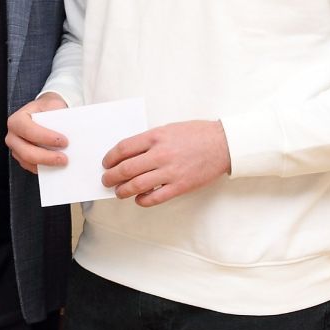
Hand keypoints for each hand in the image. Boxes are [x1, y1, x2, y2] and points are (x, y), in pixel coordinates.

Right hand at [6, 92, 68, 173]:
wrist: (44, 112)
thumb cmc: (47, 109)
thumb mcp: (53, 106)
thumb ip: (58, 117)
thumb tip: (70, 131)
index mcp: (17, 120)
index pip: (28, 130)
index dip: (46, 137)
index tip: (63, 141)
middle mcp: (13, 136)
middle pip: (26, 152)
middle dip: (47, 157)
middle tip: (64, 158)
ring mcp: (16, 149)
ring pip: (29, 162)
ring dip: (47, 164)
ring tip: (62, 162)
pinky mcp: (22, 158)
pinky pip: (32, 167)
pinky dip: (45, 168)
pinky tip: (57, 165)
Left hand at [102, 120, 230, 206]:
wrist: (223, 144)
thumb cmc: (196, 134)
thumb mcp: (168, 129)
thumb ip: (149, 141)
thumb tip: (128, 155)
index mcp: (156, 137)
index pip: (123, 149)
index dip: (110, 158)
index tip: (106, 163)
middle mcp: (160, 154)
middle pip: (125, 169)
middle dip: (111, 177)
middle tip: (106, 180)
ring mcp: (170, 171)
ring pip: (136, 186)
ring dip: (122, 191)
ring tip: (119, 192)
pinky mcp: (180, 186)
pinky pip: (154, 198)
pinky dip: (142, 200)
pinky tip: (139, 199)